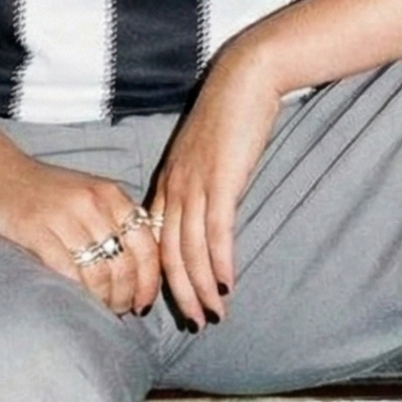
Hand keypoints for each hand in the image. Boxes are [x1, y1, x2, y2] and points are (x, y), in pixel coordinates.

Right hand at [0, 152, 161, 315]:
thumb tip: (139, 270)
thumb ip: (114, 222)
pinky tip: (76, 302)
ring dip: (103, 300)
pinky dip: (76, 293)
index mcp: (111, 195)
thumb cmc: (43, 190)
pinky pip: (66, 271)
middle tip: (119, 311)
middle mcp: (93, 203)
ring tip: (99, 310)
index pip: (146, 245)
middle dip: (126, 296)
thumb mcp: (88, 195)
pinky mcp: (35, 230)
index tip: (143, 302)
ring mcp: (64, 216)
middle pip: (125, 264)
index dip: (149, 281)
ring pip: (99, 273)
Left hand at [152, 40, 281, 326]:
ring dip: (201, 286)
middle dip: (180, 292)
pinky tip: (226, 284)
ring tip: (214, 313)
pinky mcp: (221, 181)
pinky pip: (216, 232)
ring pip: (189, 249)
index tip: (173, 301)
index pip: (155, 240)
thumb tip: (211, 212)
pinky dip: (219, 262)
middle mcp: (175, 187)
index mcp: (168, 181)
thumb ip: (203, 183)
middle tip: (194, 322)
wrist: (245, 79)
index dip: (163, 275)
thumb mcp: (207, 154)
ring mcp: (195, 184)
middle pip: (168, 252)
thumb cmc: (230, 114)